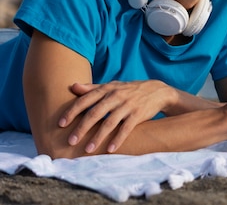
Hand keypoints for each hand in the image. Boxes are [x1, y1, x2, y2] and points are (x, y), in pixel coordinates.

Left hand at [58, 80, 175, 153]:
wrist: (157, 91)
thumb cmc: (129, 90)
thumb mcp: (112, 86)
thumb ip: (92, 88)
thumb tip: (73, 86)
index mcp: (107, 89)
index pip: (85, 100)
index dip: (72, 112)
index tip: (61, 124)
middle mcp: (116, 96)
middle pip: (95, 113)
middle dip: (82, 128)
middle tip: (71, 141)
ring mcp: (128, 105)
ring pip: (109, 123)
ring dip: (98, 138)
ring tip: (88, 150)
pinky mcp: (138, 114)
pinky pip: (126, 129)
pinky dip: (118, 139)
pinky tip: (110, 149)